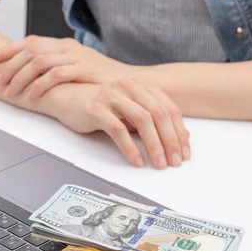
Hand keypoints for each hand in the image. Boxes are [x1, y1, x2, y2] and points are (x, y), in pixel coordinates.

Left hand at [0, 35, 133, 99]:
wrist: (134, 85)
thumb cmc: (105, 82)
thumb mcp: (79, 71)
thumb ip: (59, 70)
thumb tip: (37, 78)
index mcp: (65, 45)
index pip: (32, 42)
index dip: (10, 49)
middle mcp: (69, 48)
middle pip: (31, 50)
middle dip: (10, 66)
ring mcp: (77, 57)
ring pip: (39, 62)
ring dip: (20, 77)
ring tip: (9, 91)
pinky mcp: (84, 70)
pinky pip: (55, 75)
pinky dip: (39, 85)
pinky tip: (31, 96)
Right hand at [47, 79, 190, 168]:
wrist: (66, 97)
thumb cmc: (100, 106)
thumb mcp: (129, 111)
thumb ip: (149, 120)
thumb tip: (176, 139)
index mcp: (141, 86)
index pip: (169, 109)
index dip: (179, 132)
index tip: (185, 152)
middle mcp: (130, 87)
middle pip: (159, 114)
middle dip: (170, 141)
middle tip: (175, 162)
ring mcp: (113, 97)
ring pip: (142, 121)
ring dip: (154, 145)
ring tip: (159, 164)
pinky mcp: (97, 109)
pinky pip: (118, 130)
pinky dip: (130, 148)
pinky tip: (136, 161)